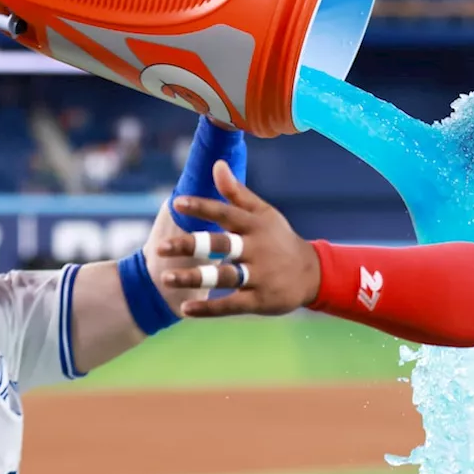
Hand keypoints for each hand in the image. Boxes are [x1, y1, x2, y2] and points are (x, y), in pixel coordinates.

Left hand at [157, 161, 320, 317]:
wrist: (312, 274)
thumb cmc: (280, 239)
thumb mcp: (264, 213)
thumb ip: (236, 193)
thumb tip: (216, 164)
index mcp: (255, 225)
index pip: (226, 213)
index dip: (203, 208)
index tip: (178, 203)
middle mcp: (257, 249)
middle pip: (220, 245)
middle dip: (190, 245)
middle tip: (160, 248)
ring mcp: (259, 276)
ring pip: (222, 276)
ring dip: (194, 278)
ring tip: (166, 278)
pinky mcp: (260, 300)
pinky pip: (231, 305)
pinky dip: (208, 308)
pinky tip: (186, 309)